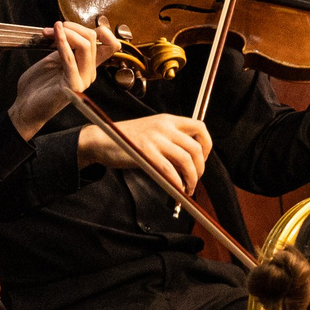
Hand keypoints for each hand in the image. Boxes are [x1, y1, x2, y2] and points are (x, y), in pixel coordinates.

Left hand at [8, 23, 108, 138]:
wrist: (26, 107)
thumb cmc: (38, 85)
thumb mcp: (55, 59)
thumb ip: (67, 47)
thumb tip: (70, 29)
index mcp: (88, 66)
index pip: (110, 45)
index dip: (102, 31)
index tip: (80, 26)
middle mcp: (89, 73)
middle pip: (92, 40)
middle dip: (72, 27)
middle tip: (53, 27)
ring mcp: (83, 80)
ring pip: (85, 46)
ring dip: (67, 33)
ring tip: (49, 31)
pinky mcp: (72, 85)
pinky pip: (70, 59)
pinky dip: (63, 42)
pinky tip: (54, 34)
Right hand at [78, 111, 213, 194]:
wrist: (102, 138)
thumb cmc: (127, 138)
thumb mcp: (153, 132)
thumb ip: (171, 141)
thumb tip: (189, 162)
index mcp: (168, 120)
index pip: (200, 128)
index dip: (207, 146)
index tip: (202, 160)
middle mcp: (165, 126)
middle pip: (196, 148)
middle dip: (200, 168)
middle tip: (195, 180)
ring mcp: (155, 138)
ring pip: (186, 160)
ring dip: (191, 178)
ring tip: (188, 189)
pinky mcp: (145, 152)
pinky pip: (168, 170)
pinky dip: (176, 182)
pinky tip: (176, 189)